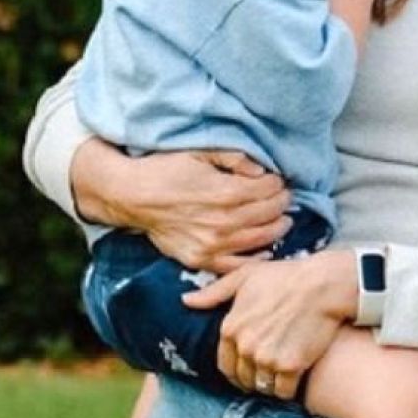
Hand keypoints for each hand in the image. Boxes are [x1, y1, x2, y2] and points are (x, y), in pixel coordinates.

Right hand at [73, 143, 291, 271]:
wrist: (133, 195)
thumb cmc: (167, 169)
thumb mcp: (202, 152)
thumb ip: (235, 158)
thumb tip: (263, 171)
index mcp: (226, 193)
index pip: (269, 190)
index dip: (279, 183)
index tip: (279, 180)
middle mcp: (223, 222)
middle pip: (269, 214)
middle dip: (282, 203)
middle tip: (284, 198)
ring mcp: (212, 245)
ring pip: (260, 239)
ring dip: (277, 228)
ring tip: (282, 220)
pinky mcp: (200, 260)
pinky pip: (236, 266)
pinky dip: (255, 259)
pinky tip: (265, 250)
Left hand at [183, 250, 356, 398]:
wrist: (323, 284)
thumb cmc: (286, 276)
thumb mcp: (245, 277)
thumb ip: (214, 292)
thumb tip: (185, 301)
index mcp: (230, 328)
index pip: (225, 364)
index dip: (237, 368)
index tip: (250, 365)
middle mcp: (245, 347)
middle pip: (243, 378)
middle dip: (254, 376)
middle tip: (269, 369)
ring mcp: (267, 358)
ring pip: (262, 387)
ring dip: (270, 384)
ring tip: (281, 373)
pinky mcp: (291, 366)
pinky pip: (283, 391)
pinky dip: (288, 388)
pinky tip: (295, 377)